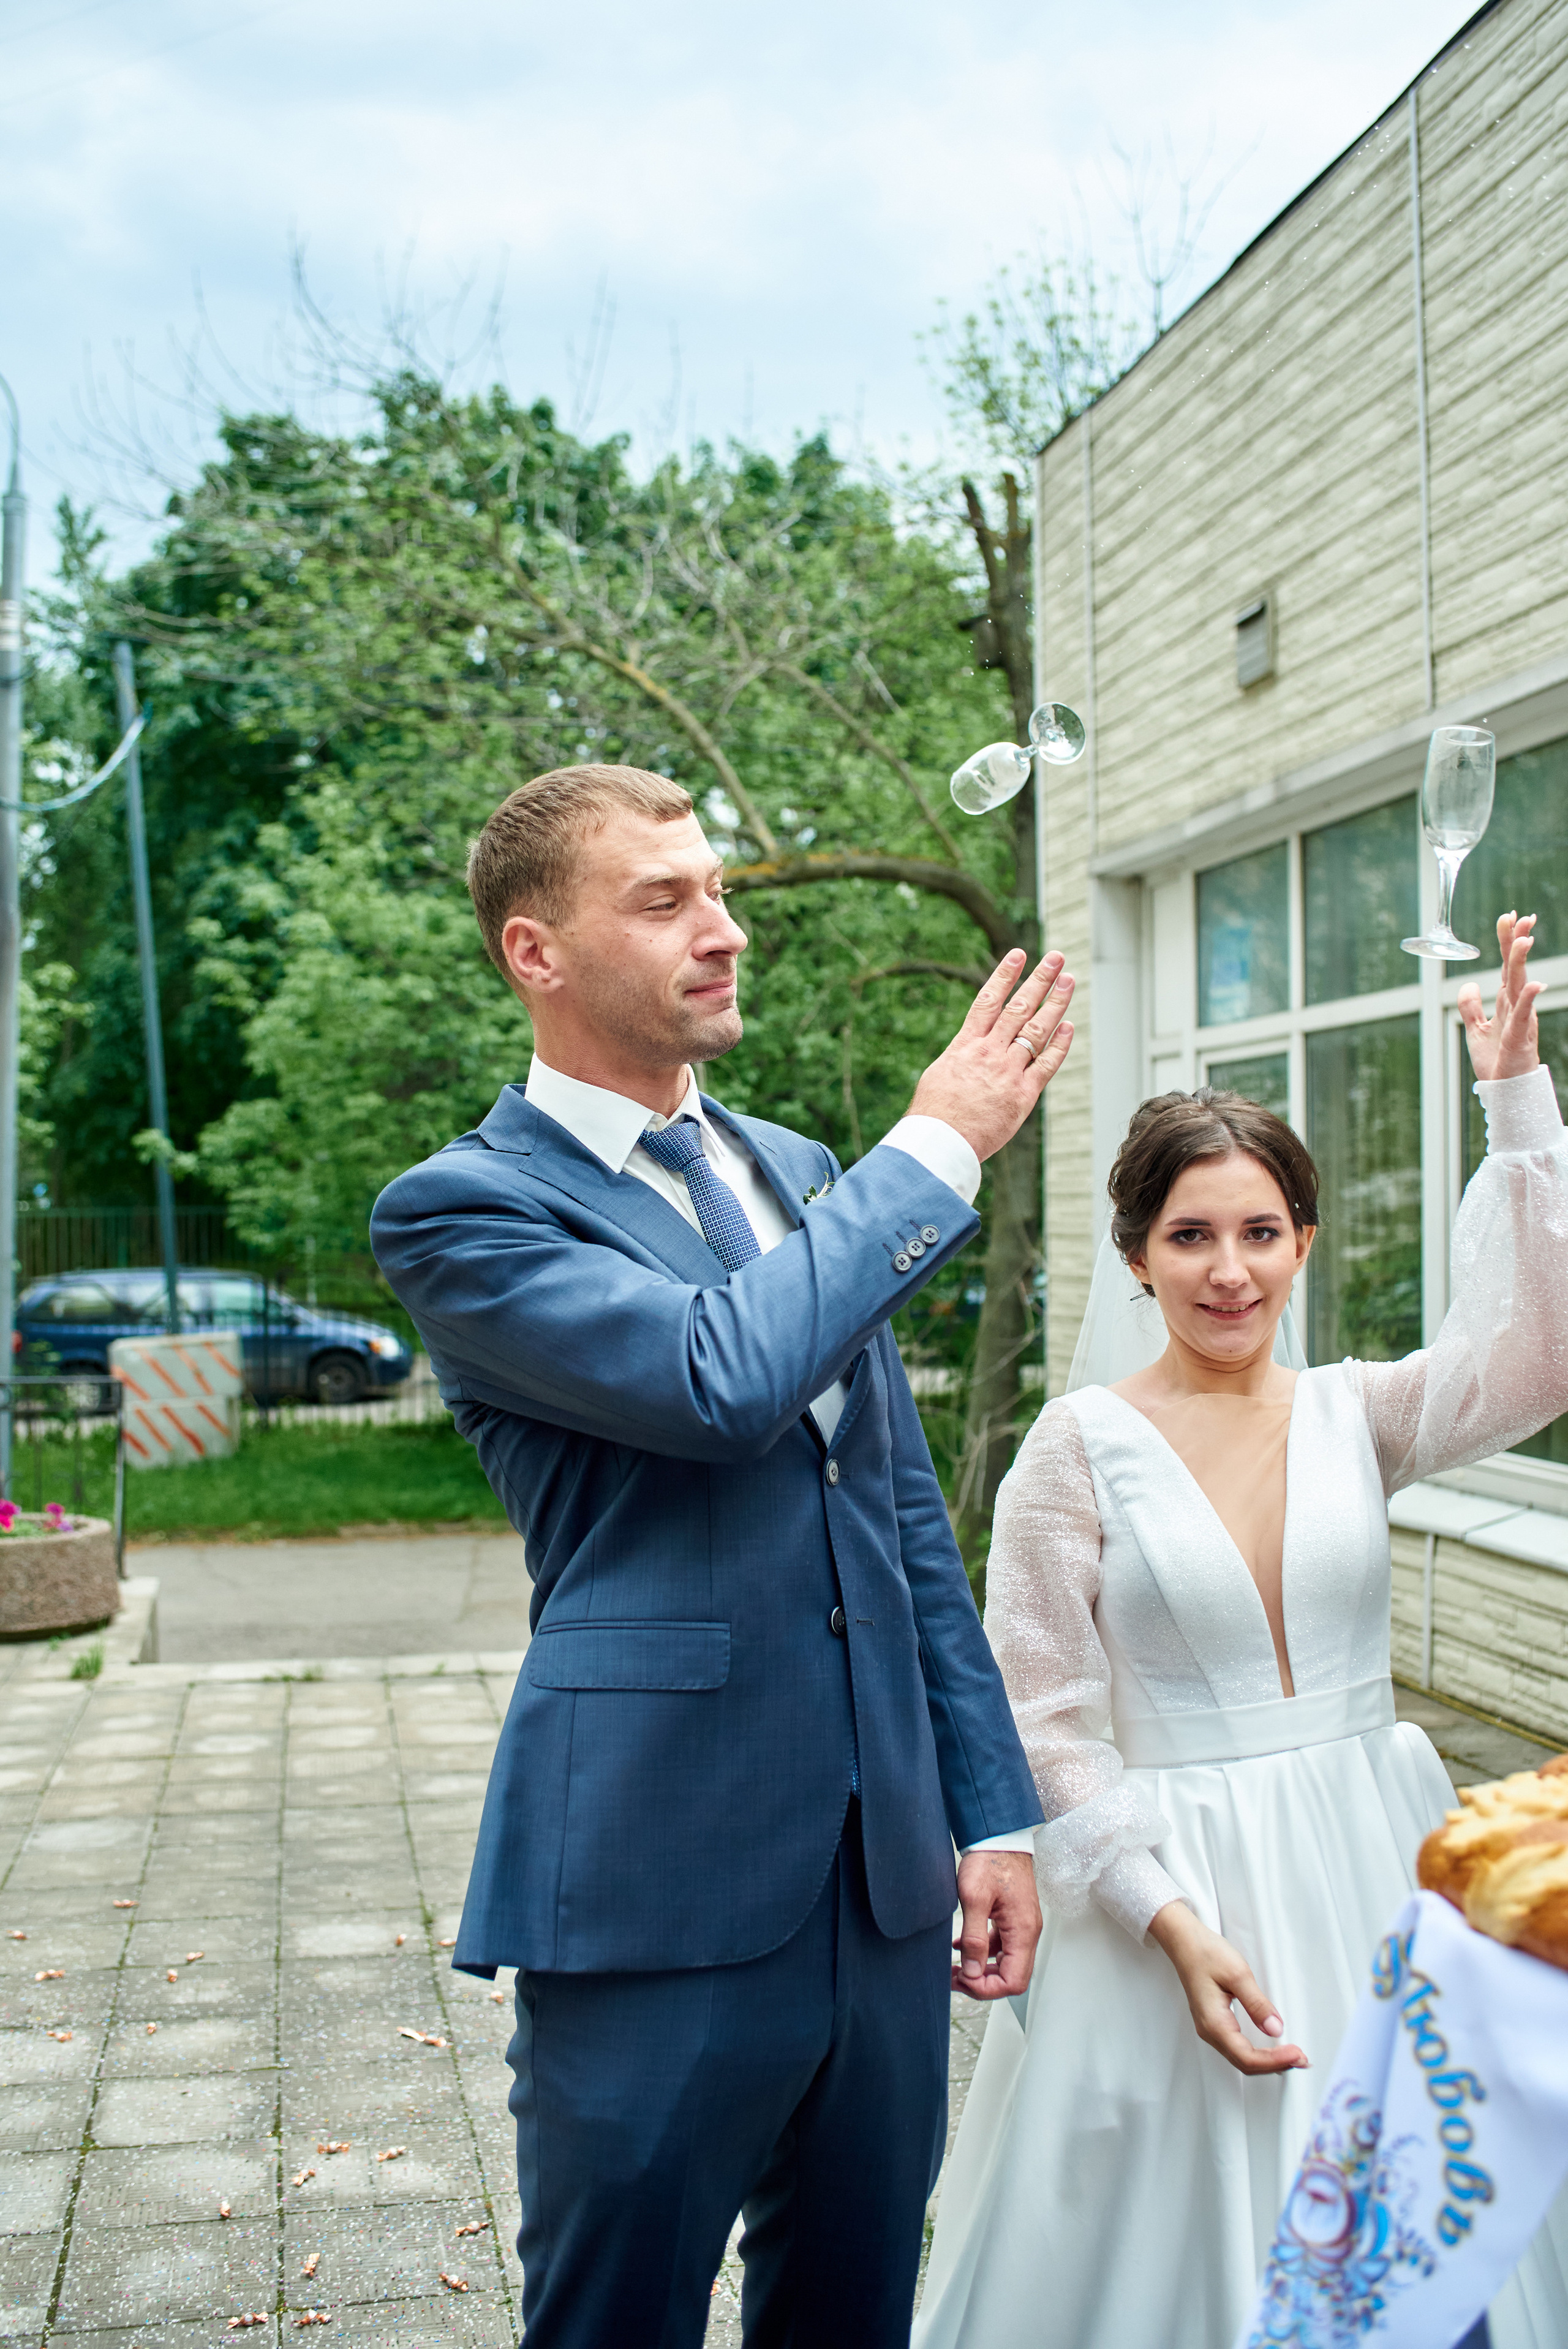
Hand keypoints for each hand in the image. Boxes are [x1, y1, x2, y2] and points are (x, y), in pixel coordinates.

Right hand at [909, 950, 1074, 1162]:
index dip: (1006, 974)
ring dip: (1055, 1002)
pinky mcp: (1023, 1095)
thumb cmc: (934, 1114)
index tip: (1019, 954)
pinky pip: (1046, 1064)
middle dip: (1039, 980)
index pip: (989, 1000)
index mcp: (966, 1045)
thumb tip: (969, 1048)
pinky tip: (1069, 1025)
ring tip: (1068, 980)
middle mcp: (989, 1052)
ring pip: (1036, 1029)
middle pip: (1019, 1007)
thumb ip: (962, 1057)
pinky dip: (1059, 1044)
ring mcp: (1008, 1072)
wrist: (940, 1143)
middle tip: (1056, 958)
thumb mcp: (940, 1074)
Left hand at [951, 1848, 1041, 2000]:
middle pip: (1012, 1977)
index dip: (987, 1988)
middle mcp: (1028, 1932)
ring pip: (1007, 1964)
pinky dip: (983, 1953)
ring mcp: (1023, 1926)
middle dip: (983, 1984)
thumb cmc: (990, 1860)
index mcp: (1023, 1931)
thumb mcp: (974, 1898)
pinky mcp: (1014, 1919)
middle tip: (955, 1978)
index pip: (1013, 1981)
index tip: (962, 1980)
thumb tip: (971, 1972)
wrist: (1000, 1836)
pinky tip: (962, 1947)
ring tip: (954, 1968)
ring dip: (981, 1970)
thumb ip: (973, 1938)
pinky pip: (1002, 1947)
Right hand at [1148, 1900, 1307, 2075]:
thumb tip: (1276, 2029)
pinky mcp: (1214, 2023)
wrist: (1184, 1942)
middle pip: (1245, 2063)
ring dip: (1268, 2062)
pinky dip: (1258, 2052)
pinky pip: (1238, 2048)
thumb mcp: (1237, 1974)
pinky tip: (1272, 2048)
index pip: (1248, 2057)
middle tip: (1301, 2059)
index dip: (1275, 2060)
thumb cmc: (1205, 1953)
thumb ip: (1257, 2004)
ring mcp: (1210, 2029)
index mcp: (1214, 2023)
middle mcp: (1210, 2032)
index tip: (1297, 2054)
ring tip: (1292, 2056)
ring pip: (1241, 2058)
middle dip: (1275, 2065)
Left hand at [1459, 913, 1542, 1082]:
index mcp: (1507, 1003)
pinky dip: (1528, 999)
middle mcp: (1516, 1006)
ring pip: (1520, 985)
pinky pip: (1524, 1014)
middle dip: (1517, 942)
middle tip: (1520, 917)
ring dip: (1521, 962)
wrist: (1505, 1091)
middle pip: (1515, 968)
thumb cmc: (1495, 1062)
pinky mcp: (1520, 1037)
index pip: (1506, 966)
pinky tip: (1533, 984)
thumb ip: (1470, 1006)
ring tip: (1525, 938)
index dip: (1507, 942)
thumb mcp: (1476, 1030)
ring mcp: (1521, 1020)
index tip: (1508, 918)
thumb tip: (1469, 983)